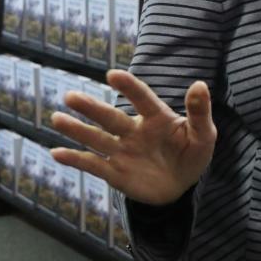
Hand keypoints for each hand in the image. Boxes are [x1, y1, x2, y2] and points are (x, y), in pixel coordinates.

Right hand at [50, 70, 217, 205]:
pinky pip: (93, 164)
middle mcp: (135, 131)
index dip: (129, 87)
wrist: (182, 185)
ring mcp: (123, 151)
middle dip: (91, 108)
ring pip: (97, 138)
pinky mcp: (115, 172)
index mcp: (157, 118)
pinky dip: (75, 159)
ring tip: (57, 118)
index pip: (143, 99)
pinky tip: (56, 152)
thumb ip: (199, 112)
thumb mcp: (204, 134)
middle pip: (111, 118)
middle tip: (70, 96)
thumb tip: (200, 84)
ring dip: (77, 129)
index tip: (113, 75)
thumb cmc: (193, 153)